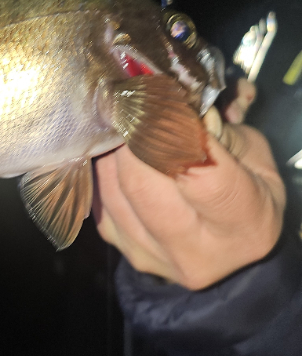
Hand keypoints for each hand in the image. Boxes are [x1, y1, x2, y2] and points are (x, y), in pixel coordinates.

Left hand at [92, 89, 285, 289]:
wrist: (233, 253)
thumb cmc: (249, 195)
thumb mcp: (255, 158)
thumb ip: (217, 132)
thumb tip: (169, 105)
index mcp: (242, 225)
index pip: (199, 173)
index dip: (173, 132)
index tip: (161, 99)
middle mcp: (195, 251)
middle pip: (143, 183)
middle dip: (131, 136)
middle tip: (128, 102)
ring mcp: (153, 255)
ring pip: (114, 191)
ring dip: (112, 149)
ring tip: (118, 120)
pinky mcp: (125, 250)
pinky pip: (101, 202)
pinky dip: (103, 170)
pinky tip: (111, 150)